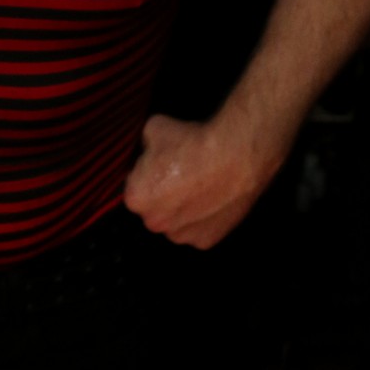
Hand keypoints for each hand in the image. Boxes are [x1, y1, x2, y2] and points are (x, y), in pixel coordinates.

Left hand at [123, 111, 276, 248]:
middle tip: (181, 175)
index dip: (147, 173)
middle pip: (153, 208)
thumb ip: (143, 146)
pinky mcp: (205, 241)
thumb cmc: (192, 141)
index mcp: (135, 198)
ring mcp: (181, 235)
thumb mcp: (154, 128)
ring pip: (174, 223)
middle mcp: (154, 222)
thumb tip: (147, 151)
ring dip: (181, 210)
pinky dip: (202, 219)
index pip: (134, 186)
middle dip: (162, 195)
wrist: (235, 154)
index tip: (162, 164)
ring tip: (199, 186)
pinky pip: (197, 231)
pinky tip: (212, 199)